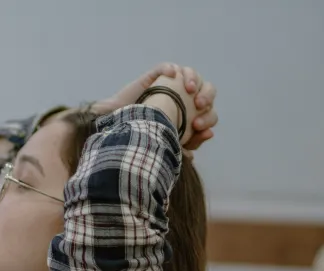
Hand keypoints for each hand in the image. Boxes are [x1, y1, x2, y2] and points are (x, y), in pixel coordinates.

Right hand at [94, 63, 217, 152]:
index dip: (208, 117)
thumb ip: (189, 143)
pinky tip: (172, 75)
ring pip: (191, 74)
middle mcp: (184, 98)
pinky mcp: (153, 79)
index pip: (208, 112)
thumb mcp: (168, 145)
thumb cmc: (143, 140)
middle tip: (199, 105)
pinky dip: (171, 69)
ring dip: (193, 79)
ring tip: (189, 89)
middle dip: (207, 96)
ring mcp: (170, 87)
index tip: (197, 126)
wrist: (118, 133)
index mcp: (191, 114)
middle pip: (206, 89)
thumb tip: (209, 134)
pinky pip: (166, 67)